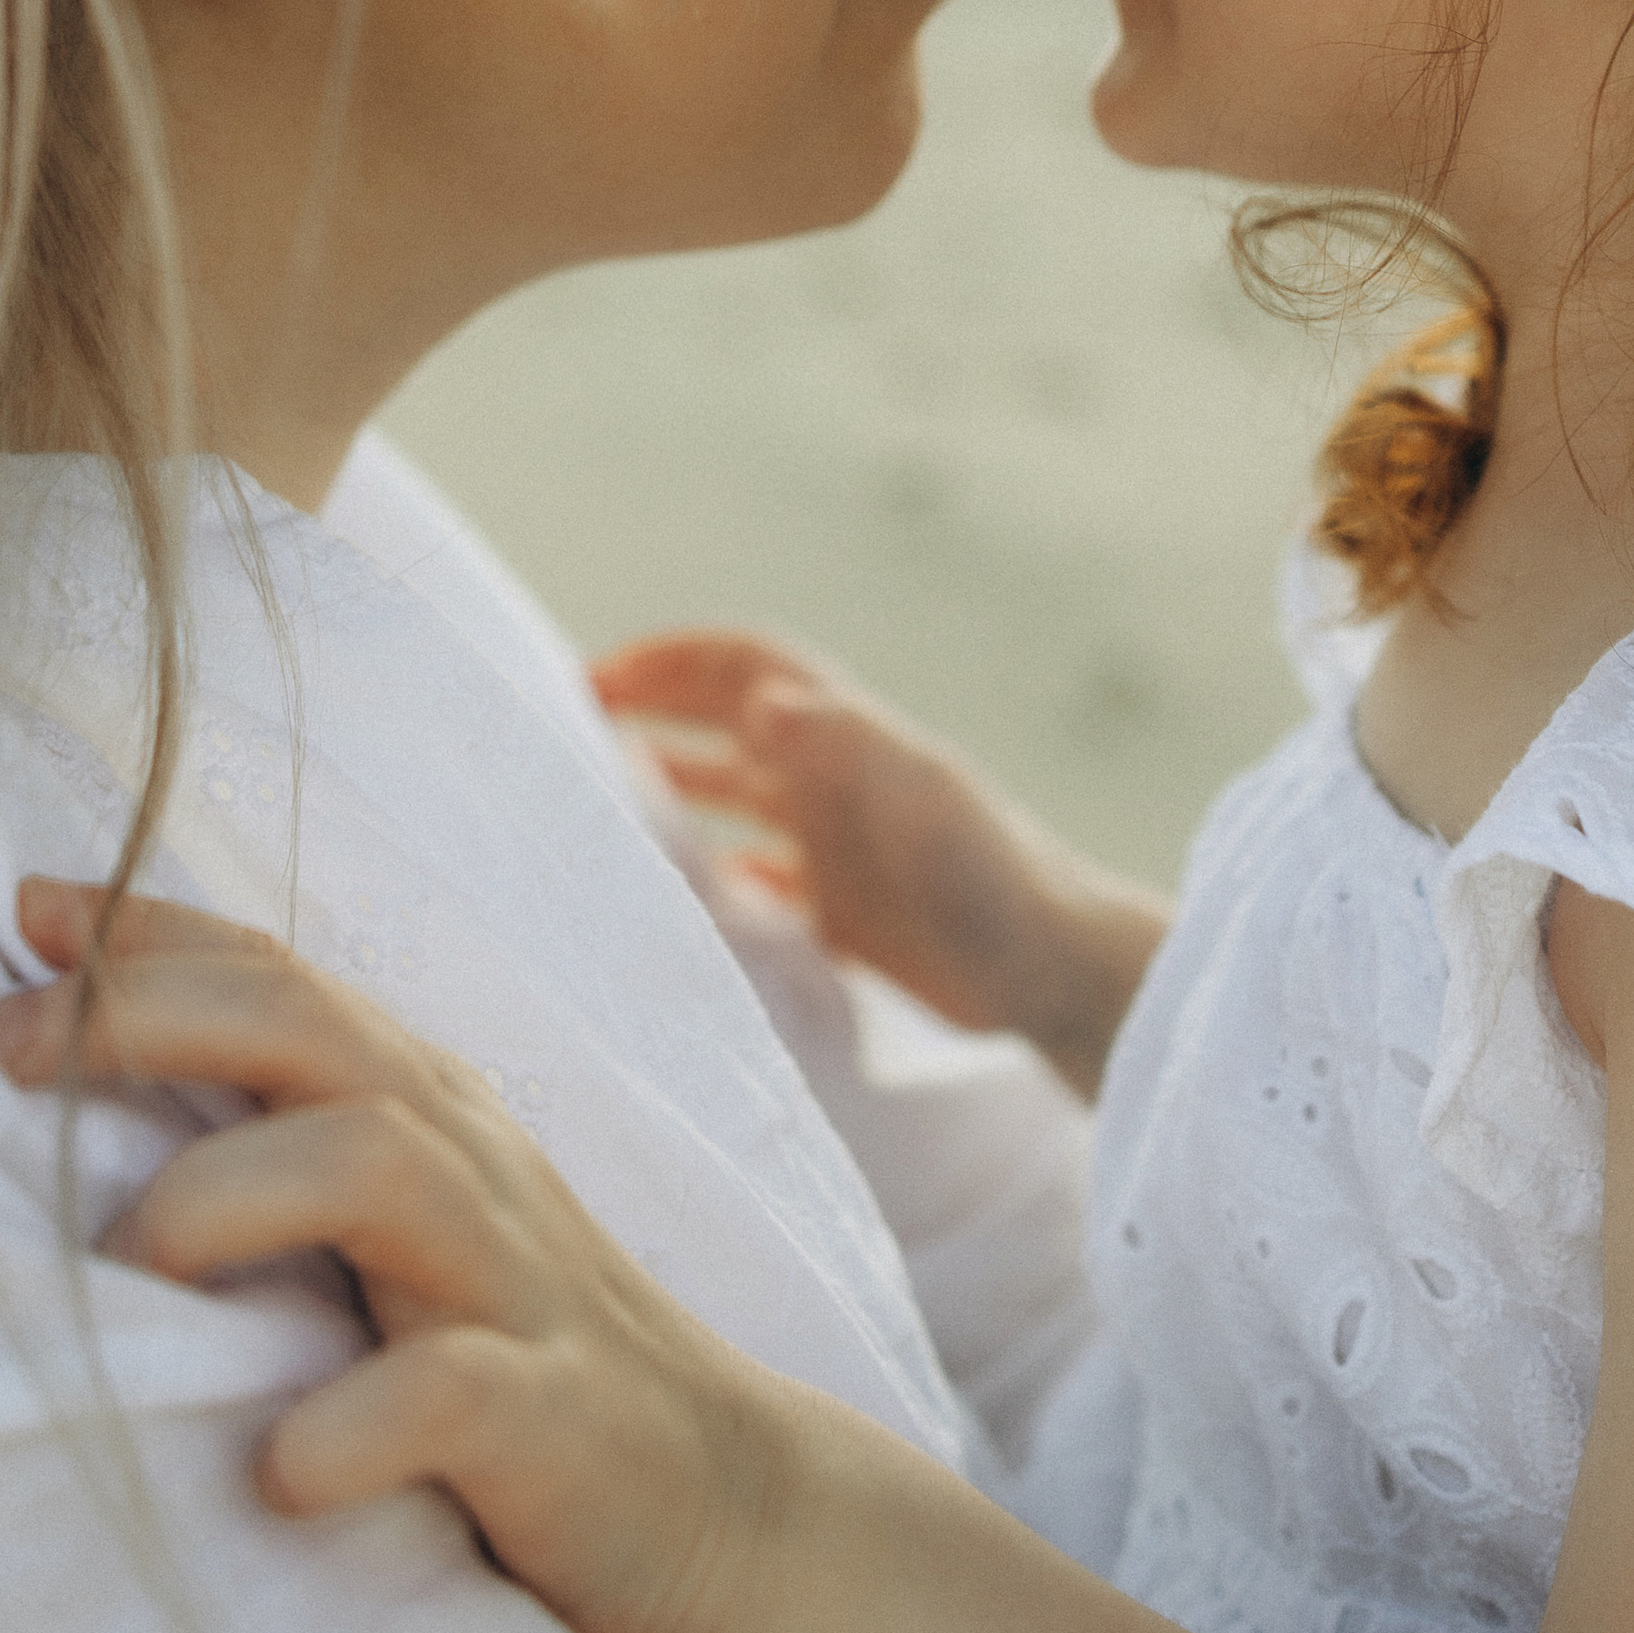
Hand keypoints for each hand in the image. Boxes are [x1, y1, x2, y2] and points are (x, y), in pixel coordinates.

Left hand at [0, 879, 789, 1632]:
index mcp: (418, 1107)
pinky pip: (451, 1392)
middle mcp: (464, 1159)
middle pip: (310, 1027)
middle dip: (147, 1014)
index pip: (279, 976)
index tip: (21, 912)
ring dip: (229, 1191)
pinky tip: (276, 1474)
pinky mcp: (550, 1416)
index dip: (150, 931)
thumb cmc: (503, 1353)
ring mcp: (513, 1279)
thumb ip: (274, 1151)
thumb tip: (74, 1112)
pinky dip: (354, 1424)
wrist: (720, 1502)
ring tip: (126, 1258)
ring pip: (379, 1163)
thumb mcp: (393, 1229)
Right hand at [592, 631, 1170, 1096]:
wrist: (1059, 973)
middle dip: (657, 712)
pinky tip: (680, 903)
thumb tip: (763, 696)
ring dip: (677, 789)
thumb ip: (845, 745)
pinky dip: (718, 880)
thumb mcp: (922, 800)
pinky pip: (766, 884)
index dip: (675, 659)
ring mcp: (843, 849)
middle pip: (732, 726)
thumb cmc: (996, 879)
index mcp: (850, 740)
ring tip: (602, 802)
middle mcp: (839, 784)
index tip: (598, 674)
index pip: (748, 667)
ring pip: (741, 802)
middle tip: (574, 722)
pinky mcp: (850, 916)